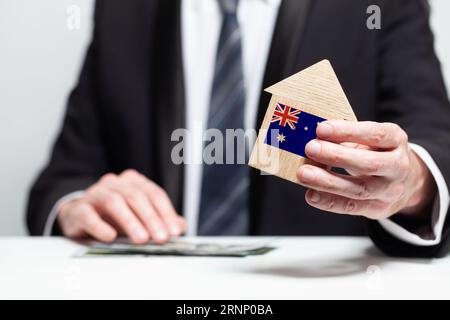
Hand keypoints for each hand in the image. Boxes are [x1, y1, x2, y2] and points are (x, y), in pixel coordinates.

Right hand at [57, 169, 185, 243]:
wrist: (78, 215)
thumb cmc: (113, 215)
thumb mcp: (139, 216)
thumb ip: (161, 219)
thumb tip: (180, 226)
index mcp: (133, 181)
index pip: (154, 194)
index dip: (166, 212)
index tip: (174, 231)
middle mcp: (115, 183)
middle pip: (136, 197)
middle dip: (151, 218)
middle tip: (161, 238)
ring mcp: (95, 193)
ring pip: (114, 202)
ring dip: (130, 221)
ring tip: (141, 239)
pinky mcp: (78, 209)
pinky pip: (88, 214)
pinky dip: (100, 226)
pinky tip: (109, 237)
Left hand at [297, 121, 435, 219]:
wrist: (404, 181)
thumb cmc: (377, 152)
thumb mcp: (369, 138)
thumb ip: (346, 136)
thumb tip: (314, 136)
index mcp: (396, 140)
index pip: (375, 134)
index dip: (347, 131)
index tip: (321, 128)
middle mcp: (397, 166)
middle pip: (369, 164)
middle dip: (336, 156)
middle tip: (310, 148)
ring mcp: (389, 190)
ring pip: (359, 189)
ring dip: (328, 182)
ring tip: (304, 174)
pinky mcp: (377, 208)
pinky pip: (351, 206)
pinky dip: (329, 201)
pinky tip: (311, 195)